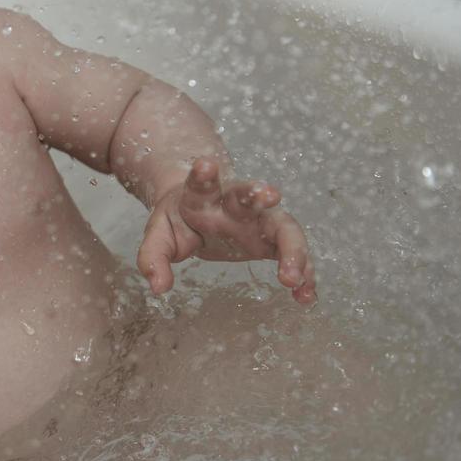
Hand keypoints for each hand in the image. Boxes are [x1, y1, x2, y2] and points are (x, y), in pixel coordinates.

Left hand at [137, 157, 316, 303]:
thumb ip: (153, 258)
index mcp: (202, 196)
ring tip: (293, 277)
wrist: (200, 211)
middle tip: (270, 194)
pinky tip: (306, 296)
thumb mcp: (160, 235)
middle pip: (250, 195)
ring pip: (283, 227)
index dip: (204, 174)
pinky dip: (303, 274)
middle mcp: (236, 204)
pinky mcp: (274, 240)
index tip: (206, 164)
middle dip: (259, 193)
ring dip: (292, 249)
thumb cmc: (180, 221)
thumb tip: (158, 288)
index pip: (201, 183)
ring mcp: (260, 220)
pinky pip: (294, 255)